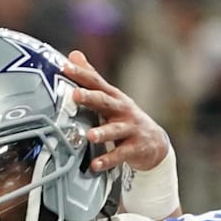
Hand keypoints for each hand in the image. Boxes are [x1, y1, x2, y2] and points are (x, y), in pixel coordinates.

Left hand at [63, 51, 168, 171]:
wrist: (155, 143)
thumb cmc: (124, 117)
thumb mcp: (109, 96)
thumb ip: (91, 78)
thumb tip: (73, 54)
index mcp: (112, 97)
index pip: (95, 82)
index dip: (81, 74)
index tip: (65, 66)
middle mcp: (122, 110)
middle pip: (105, 102)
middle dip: (90, 97)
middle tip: (75, 94)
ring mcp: (130, 129)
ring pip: (115, 130)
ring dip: (102, 132)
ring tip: (89, 135)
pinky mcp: (135, 148)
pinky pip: (120, 155)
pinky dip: (108, 160)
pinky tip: (95, 165)